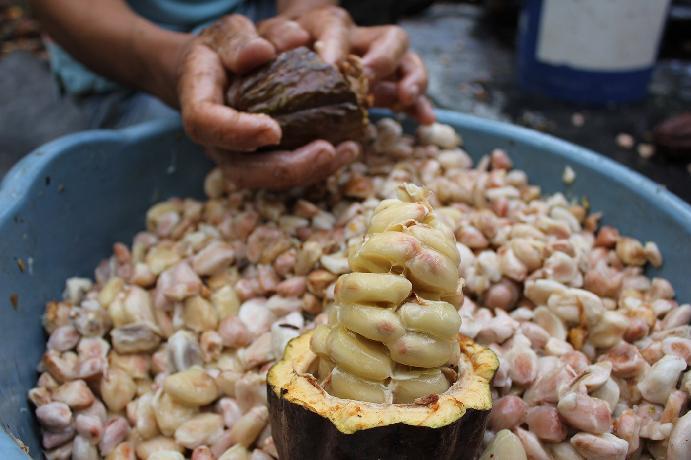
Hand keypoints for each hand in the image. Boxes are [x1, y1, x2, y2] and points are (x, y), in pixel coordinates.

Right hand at [177, 15, 357, 188]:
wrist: (219, 70)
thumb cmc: (224, 50)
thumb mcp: (228, 33)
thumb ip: (239, 41)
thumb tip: (261, 52)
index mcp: (199, 102)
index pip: (205, 123)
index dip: (237, 131)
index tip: (273, 130)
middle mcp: (214, 140)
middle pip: (240, 170)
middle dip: (286, 168)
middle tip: (327, 151)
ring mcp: (236, 157)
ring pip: (266, 179)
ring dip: (309, 172)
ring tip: (347, 151)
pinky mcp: (259, 163)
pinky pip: (284, 174)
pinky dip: (316, 167)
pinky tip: (346, 150)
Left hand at [259, 6, 434, 123]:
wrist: (280, 53)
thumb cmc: (269, 52)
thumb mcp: (258, 44)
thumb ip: (261, 44)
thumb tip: (263, 52)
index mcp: (324, 26)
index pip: (336, 25)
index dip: (337, 45)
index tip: (333, 66)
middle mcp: (357, 40)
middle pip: (389, 37)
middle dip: (384, 59)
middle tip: (369, 80)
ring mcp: (375, 61)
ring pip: (407, 59)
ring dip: (411, 78)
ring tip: (406, 98)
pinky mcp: (383, 83)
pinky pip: (408, 89)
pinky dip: (418, 103)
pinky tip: (424, 121)